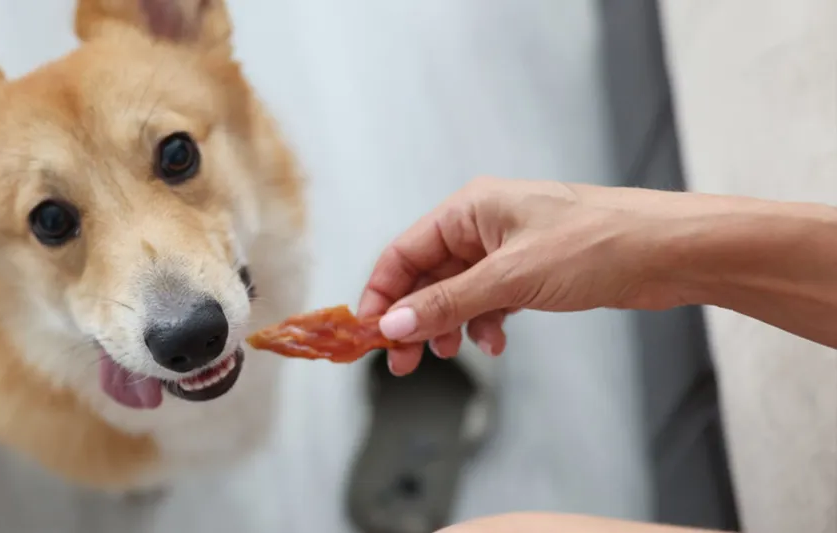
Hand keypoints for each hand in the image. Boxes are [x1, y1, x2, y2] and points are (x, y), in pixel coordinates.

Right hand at [358, 177, 687, 374]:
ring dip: (451, 325)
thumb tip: (393, 325)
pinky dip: (485, 324)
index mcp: (470, 209)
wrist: (672, 251)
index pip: (405, 252)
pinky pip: (489, 301)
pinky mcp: (533, 272)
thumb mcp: (512, 278)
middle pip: (427, 276)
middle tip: (403, 362)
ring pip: (457, 293)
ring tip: (454, 353)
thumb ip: (448, 304)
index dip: (382, 293)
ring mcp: (509, 249)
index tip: (370, 333)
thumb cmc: (598, 244)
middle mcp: (484, 225)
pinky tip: (496, 343)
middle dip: (414, 318)